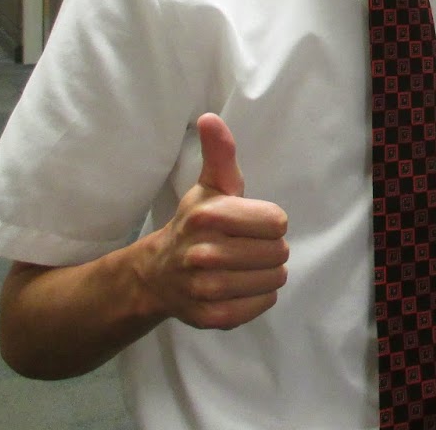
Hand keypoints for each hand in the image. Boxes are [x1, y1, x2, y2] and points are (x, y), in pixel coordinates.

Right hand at [140, 113, 289, 330]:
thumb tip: (209, 118)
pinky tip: (240, 286)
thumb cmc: (195, 224)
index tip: (249, 223)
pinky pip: (262, 305)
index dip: (269, 222)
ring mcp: (206, 289)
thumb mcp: (210, 186)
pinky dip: (259, 297)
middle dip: (269, 248)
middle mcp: (204, 254)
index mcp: (209, 216)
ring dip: (267, 273)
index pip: (277, 222)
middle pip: (278, 252)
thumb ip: (219, 153)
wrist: (157, 274)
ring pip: (274, 280)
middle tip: (246, 246)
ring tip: (244, 266)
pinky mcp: (211, 317)